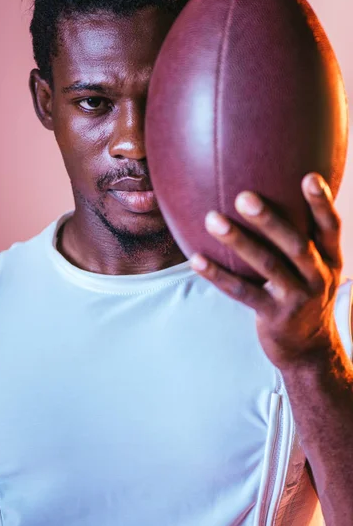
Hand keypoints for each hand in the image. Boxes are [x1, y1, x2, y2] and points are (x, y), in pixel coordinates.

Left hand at [190, 173, 342, 368]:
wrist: (308, 349)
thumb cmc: (304, 293)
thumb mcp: (315, 267)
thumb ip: (303, 237)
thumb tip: (274, 191)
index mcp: (330, 259)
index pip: (330, 227)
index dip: (321, 203)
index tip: (309, 177)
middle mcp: (318, 277)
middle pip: (296, 245)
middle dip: (269, 220)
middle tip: (243, 197)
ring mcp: (297, 299)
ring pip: (267, 266)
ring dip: (238, 242)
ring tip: (212, 219)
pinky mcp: (274, 316)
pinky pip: (242, 292)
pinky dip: (218, 275)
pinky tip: (196, 259)